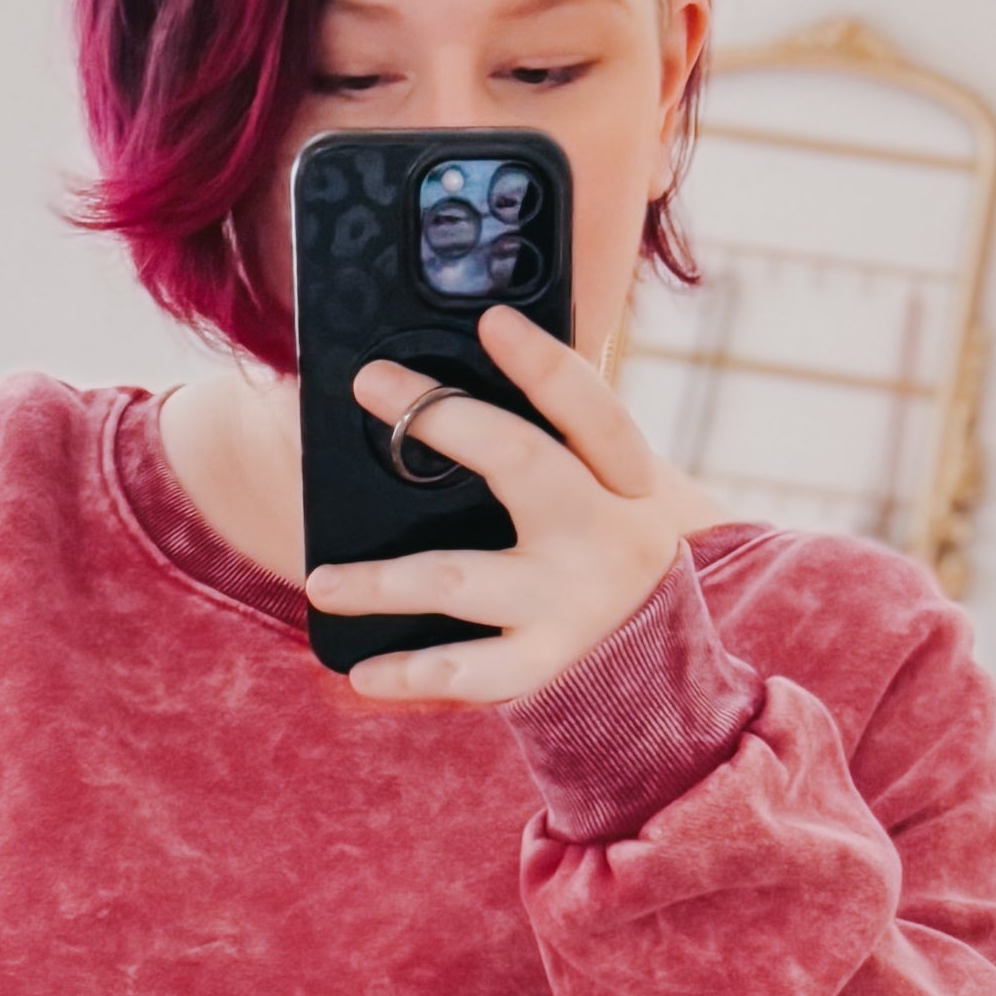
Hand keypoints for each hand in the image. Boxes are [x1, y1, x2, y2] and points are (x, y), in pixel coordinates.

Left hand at [306, 309, 711, 707]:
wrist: (671, 655)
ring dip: (384, 580)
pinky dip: (411, 674)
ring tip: (324, 581)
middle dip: (445, 418)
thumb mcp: (609, 488)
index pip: (588, 406)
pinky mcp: (543, 662)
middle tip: (372, 384)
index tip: (493, 321)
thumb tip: (444, 393)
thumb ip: (554, 443)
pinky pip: (469, 672)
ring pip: (462, 579)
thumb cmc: (609, 546)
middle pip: (522, 462)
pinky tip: (361, 672)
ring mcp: (569, 602)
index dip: (543, 362)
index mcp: (623, 476)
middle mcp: (600, 531)